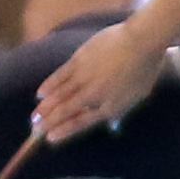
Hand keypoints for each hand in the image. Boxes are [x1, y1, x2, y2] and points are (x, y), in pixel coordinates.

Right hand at [31, 17, 168, 143]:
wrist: (142, 41)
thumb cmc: (145, 68)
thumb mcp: (137, 95)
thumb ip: (121, 111)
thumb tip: (113, 126)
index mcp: (109, 106)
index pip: (82, 122)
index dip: (65, 131)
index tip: (51, 138)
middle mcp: (94, 95)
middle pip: (66, 111)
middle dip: (49, 122)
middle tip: (36, 130)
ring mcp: (85, 77)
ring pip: (59, 95)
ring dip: (45, 107)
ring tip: (34, 117)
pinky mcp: (79, 60)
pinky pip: (60, 76)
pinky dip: (49, 85)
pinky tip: (39, 93)